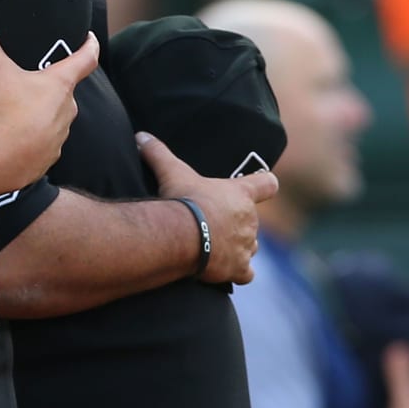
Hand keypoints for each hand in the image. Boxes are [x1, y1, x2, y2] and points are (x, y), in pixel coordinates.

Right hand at [0, 9, 99, 180]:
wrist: (7, 157)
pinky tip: (18, 138)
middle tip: (36, 81)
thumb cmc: (8, 111)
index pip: (86, 59)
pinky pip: (47, 141)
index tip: (90, 38)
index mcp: (60, 83)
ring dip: (44, 113)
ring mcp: (61, 133)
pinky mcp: (50, 154)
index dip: (90, 46)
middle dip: (54, 86)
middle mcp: (68, 107)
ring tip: (21, 112)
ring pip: (57, 117)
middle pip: (67, 90)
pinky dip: (36, 138)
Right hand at [137, 132, 276, 284]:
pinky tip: (224, 271)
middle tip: (211, 222)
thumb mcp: (170, 172)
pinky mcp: (239, 268)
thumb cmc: (183, 201)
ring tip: (215, 246)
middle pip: (251, 220)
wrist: (184, 236)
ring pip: (250, 246)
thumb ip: (157, 153)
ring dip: (237, 246)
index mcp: (240, 194)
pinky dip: (238, 271)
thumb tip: (140, 134)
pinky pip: (246, 273)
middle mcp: (250, 220)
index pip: (267, 185)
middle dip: (235, 222)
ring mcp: (246, 246)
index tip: (264, 185)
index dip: (266, 185)